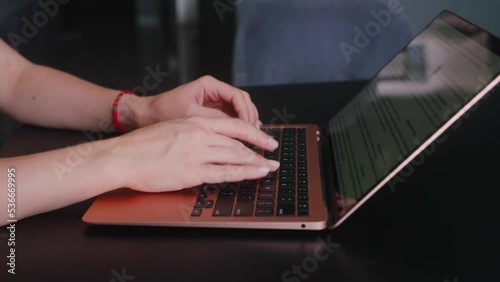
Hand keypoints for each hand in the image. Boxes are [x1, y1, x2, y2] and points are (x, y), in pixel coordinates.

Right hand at [109, 117, 278, 192]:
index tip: (264, 139)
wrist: (122, 156)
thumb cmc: (141, 145)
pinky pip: (225, 172)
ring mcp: (197, 153)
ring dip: (256, 162)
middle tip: (272, 153)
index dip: (253, 132)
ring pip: (236, 155)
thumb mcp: (171, 130)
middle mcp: (199, 135)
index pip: (233, 125)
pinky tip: (255, 173)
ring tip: (269, 167)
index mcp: (194, 123)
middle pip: (238, 141)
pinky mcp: (192, 171)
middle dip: (259, 148)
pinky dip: (244, 173)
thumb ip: (192, 135)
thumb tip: (207, 144)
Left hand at [123, 76, 260, 129]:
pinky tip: (240, 141)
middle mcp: (213, 92)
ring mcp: (212, 103)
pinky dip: (236, 130)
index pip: (238, 97)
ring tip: (252, 140)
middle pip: (242, 103)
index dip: (247, 113)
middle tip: (256, 136)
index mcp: (209, 85)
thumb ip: (215, 121)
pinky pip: (229, 120)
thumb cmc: (161, 112)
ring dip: (246, 125)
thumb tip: (237, 129)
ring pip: (238, 112)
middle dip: (250, 119)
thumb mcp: (190, 117)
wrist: (143, 116)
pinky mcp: (209, 114)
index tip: (251, 128)